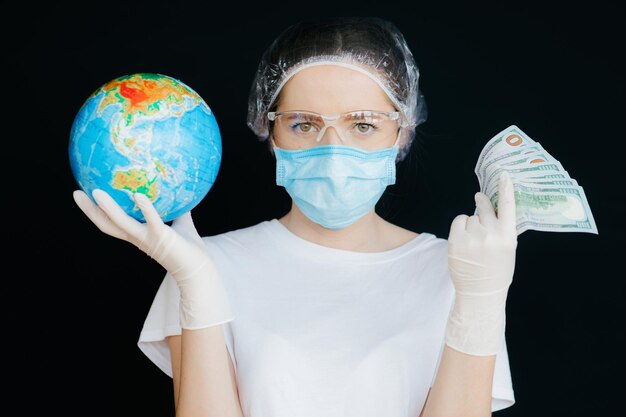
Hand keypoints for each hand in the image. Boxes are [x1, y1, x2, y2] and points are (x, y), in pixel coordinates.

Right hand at [73, 189, 233, 328]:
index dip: (96, 212)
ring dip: (108, 208)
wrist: (200, 269)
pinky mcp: (162, 237)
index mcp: (139, 235)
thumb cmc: (190, 248)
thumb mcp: (181, 224)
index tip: (84, 196)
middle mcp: (138, 238)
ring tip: (96, 192)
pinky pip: (152, 221)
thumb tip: (179, 191)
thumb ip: (177, 209)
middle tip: (75, 194)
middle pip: (107, 224)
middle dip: (89, 211)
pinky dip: (145, 208)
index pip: (112, 223)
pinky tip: (138, 195)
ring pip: (121, 223)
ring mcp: (148, 238)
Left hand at [445, 170, 517, 355]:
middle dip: (483, 208)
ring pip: (471, 216)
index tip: (503, 175)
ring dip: (472, 223)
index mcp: (507, 237)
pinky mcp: (456, 242)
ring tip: (475, 241)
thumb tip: (492, 208)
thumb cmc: (496, 270)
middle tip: (480, 201)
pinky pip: (458, 221)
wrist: (480, 292)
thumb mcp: (508, 249)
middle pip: (485, 209)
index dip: (506, 189)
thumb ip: (502, 229)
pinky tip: (464, 238)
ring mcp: (472, 238)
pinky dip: (461, 226)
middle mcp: (490, 235)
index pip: (508, 207)